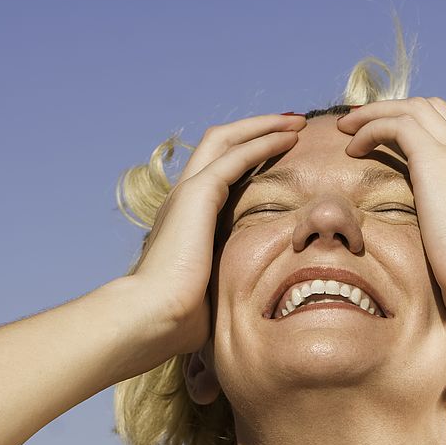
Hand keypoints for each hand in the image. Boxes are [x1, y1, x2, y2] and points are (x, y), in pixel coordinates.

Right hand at [131, 113, 306, 355]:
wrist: (151, 318)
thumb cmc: (179, 321)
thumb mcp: (212, 295)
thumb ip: (228, 287)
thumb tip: (251, 310)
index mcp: (186, 221)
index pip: (217, 174)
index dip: (247, 158)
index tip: (279, 153)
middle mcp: (183, 199)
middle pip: (219, 145)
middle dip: (256, 131)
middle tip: (290, 126)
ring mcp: (187, 193)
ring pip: (226, 139)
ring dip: (262, 127)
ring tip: (294, 123)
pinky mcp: (197, 195)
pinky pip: (236, 155)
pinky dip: (263, 140)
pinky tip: (289, 137)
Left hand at [336, 97, 445, 320]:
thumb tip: (434, 254)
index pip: (445, 130)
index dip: (410, 127)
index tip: (380, 138)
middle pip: (429, 108)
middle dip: (389, 110)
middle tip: (356, 125)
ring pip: (411, 108)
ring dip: (374, 113)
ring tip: (345, 129)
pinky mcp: (435, 159)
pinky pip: (396, 125)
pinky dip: (371, 128)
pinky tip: (352, 149)